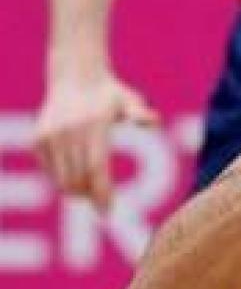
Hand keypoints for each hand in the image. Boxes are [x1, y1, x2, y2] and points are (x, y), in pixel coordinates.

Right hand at [34, 69, 158, 210]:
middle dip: (91, 196)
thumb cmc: (109, 94)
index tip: (108, 212)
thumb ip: (139, 113)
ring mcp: (50, 136)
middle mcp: (69, 132)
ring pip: (61, 179)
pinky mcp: (39, 139)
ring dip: (76, 191)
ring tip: (91, 192)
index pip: (95, 168)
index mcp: (93, 126)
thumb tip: (154, 121)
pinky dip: (62, 179)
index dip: (101, 193)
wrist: (75, 76)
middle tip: (103, 203)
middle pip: (78, 179)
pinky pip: (50, 171)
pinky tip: (76, 177)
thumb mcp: (128, 100)